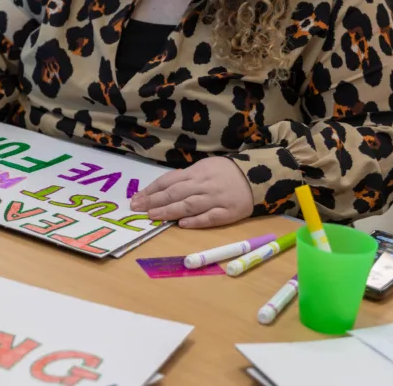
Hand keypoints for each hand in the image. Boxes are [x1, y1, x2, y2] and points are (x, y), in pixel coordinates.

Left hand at [129, 156, 252, 227]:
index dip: (151, 190)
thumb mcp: (204, 167)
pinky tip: (182, 224)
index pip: (168, 181)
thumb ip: (185, 178)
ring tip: (152, 216)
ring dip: (169, 211)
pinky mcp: (228, 212)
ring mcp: (216, 199)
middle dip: (154, 201)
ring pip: (189, 205)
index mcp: (196, 172)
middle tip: (137, 208)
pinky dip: (196, 221)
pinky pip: (210, 217)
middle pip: (175, 193)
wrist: (256, 176)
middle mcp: (203, 185)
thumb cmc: (224, 172)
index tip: (136, 198)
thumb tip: (163, 188)